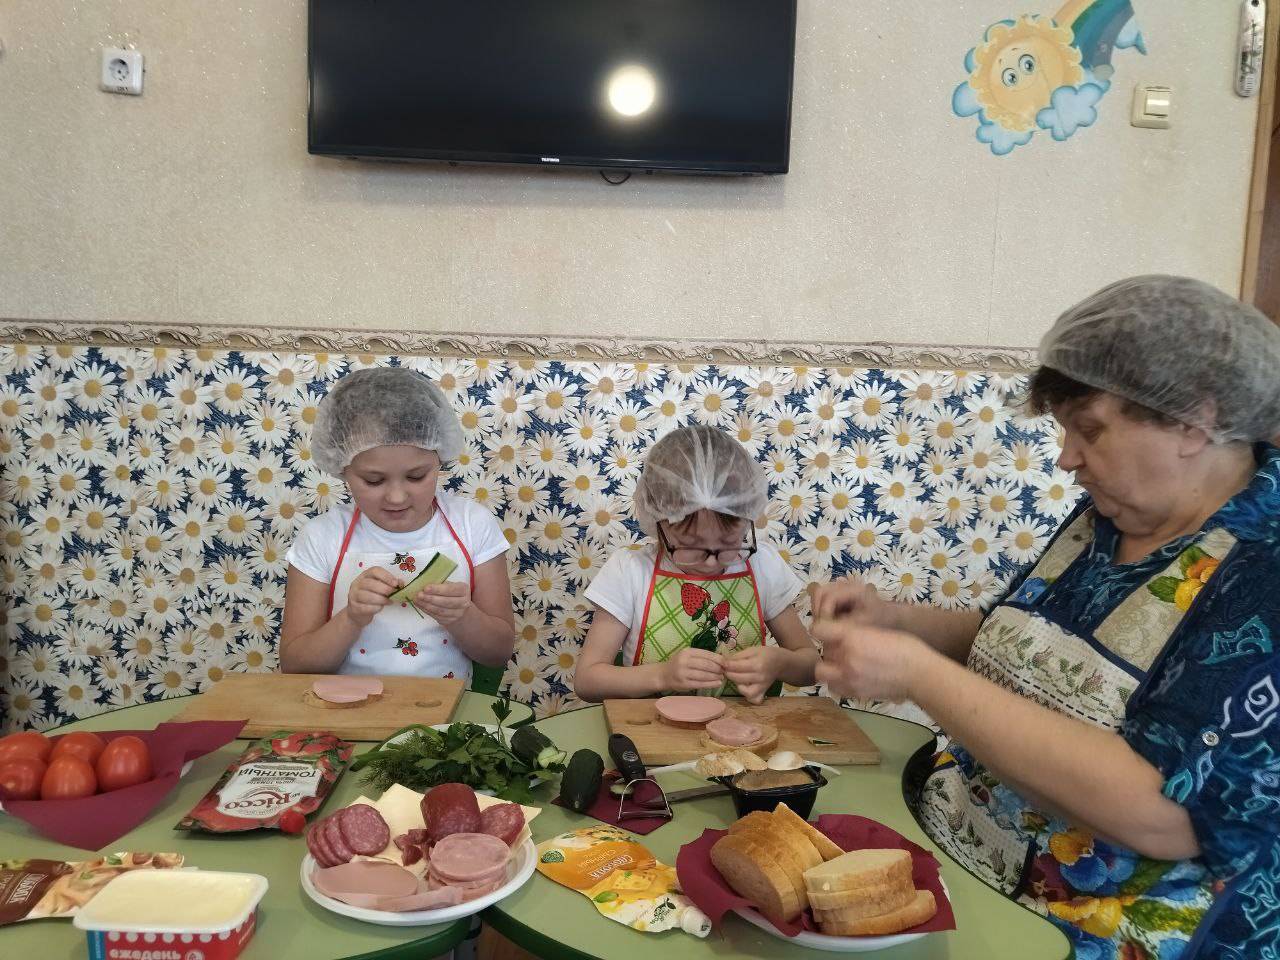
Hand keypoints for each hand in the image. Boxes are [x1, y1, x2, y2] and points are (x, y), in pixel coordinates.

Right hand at [346, 568, 400, 627]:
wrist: (357, 613)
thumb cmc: (371, 597)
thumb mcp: (379, 588)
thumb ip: (389, 584)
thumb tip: (401, 583)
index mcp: (365, 575)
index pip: (374, 571)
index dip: (386, 576)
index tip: (395, 583)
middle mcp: (357, 583)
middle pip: (370, 583)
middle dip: (384, 589)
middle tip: (393, 593)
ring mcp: (353, 595)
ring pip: (367, 596)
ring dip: (381, 599)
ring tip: (389, 602)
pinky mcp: (354, 607)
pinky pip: (365, 607)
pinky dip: (375, 608)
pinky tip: (380, 607)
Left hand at [413, 581, 471, 624]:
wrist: (460, 607)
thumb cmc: (452, 592)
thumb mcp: (450, 585)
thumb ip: (440, 584)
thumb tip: (424, 583)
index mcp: (464, 590)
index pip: (451, 590)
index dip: (438, 589)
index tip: (426, 588)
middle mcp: (463, 603)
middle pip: (446, 602)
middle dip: (430, 598)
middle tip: (419, 594)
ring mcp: (457, 614)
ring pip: (440, 610)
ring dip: (426, 605)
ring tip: (417, 600)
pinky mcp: (449, 621)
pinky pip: (437, 616)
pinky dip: (427, 610)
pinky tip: (420, 605)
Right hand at [660, 648, 724, 692]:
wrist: (663, 675)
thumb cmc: (679, 664)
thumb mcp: (688, 656)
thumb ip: (701, 656)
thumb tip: (721, 659)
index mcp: (687, 652)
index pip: (706, 654)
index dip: (718, 659)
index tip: (726, 662)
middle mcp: (684, 661)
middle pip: (706, 665)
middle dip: (718, 668)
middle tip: (725, 671)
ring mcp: (683, 673)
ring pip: (704, 675)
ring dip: (716, 676)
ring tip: (722, 677)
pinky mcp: (684, 684)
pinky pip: (700, 684)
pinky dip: (711, 684)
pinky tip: (718, 683)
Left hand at [723, 646, 780, 703]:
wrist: (781, 662)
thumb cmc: (765, 654)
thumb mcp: (752, 650)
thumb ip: (738, 656)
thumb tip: (724, 661)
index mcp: (757, 664)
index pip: (737, 667)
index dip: (727, 665)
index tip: (722, 663)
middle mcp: (760, 678)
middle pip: (738, 679)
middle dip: (729, 673)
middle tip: (726, 669)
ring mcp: (762, 687)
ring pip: (745, 692)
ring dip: (737, 685)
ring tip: (736, 678)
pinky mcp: (763, 693)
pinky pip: (754, 699)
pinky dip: (748, 696)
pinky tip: (745, 688)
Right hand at [810, 576, 896, 628]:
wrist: (887, 615)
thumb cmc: (879, 619)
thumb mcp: (864, 624)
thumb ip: (843, 624)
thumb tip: (821, 628)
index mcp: (854, 589)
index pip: (829, 597)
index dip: (824, 613)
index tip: (827, 629)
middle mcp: (845, 584)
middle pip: (820, 592)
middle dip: (818, 610)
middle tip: (824, 627)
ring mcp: (839, 587)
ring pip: (818, 595)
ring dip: (818, 611)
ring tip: (826, 626)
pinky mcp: (836, 594)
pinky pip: (821, 600)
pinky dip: (822, 611)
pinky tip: (829, 622)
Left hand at [812, 620, 928, 702]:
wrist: (920, 674)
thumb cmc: (905, 647)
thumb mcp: (877, 630)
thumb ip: (854, 633)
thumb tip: (840, 635)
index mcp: (853, 636)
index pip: (818, 629)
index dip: (821, 629)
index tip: (828, 630)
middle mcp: (846, 657)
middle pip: (823, 650)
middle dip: (831, 648)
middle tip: (844, 649)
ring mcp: (849, 678)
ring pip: (822, 671)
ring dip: (830, 667)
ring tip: (843, 666)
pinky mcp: (854, 693)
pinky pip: (834, 688)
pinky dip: (838, 682)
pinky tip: (849, 678)